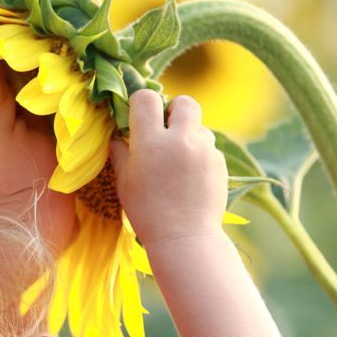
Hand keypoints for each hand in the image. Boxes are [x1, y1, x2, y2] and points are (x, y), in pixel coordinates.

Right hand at [109, 91, 227, 246]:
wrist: (185, 238)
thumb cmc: (147, 212)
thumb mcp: (124, 182)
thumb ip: (120, 153)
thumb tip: (116, 136)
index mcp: (151, 142)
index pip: (147, 98)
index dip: (141, 103)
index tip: (139, 116)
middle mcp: (180, 140)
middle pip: (184, 102)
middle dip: (174, 110)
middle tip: (167, 129)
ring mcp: (204, 150)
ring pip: (200, 127)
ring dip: (189, 136)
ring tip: (180, 160)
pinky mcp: (220, 163)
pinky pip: (209, 147)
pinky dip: (200, 155)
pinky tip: (191, 177)